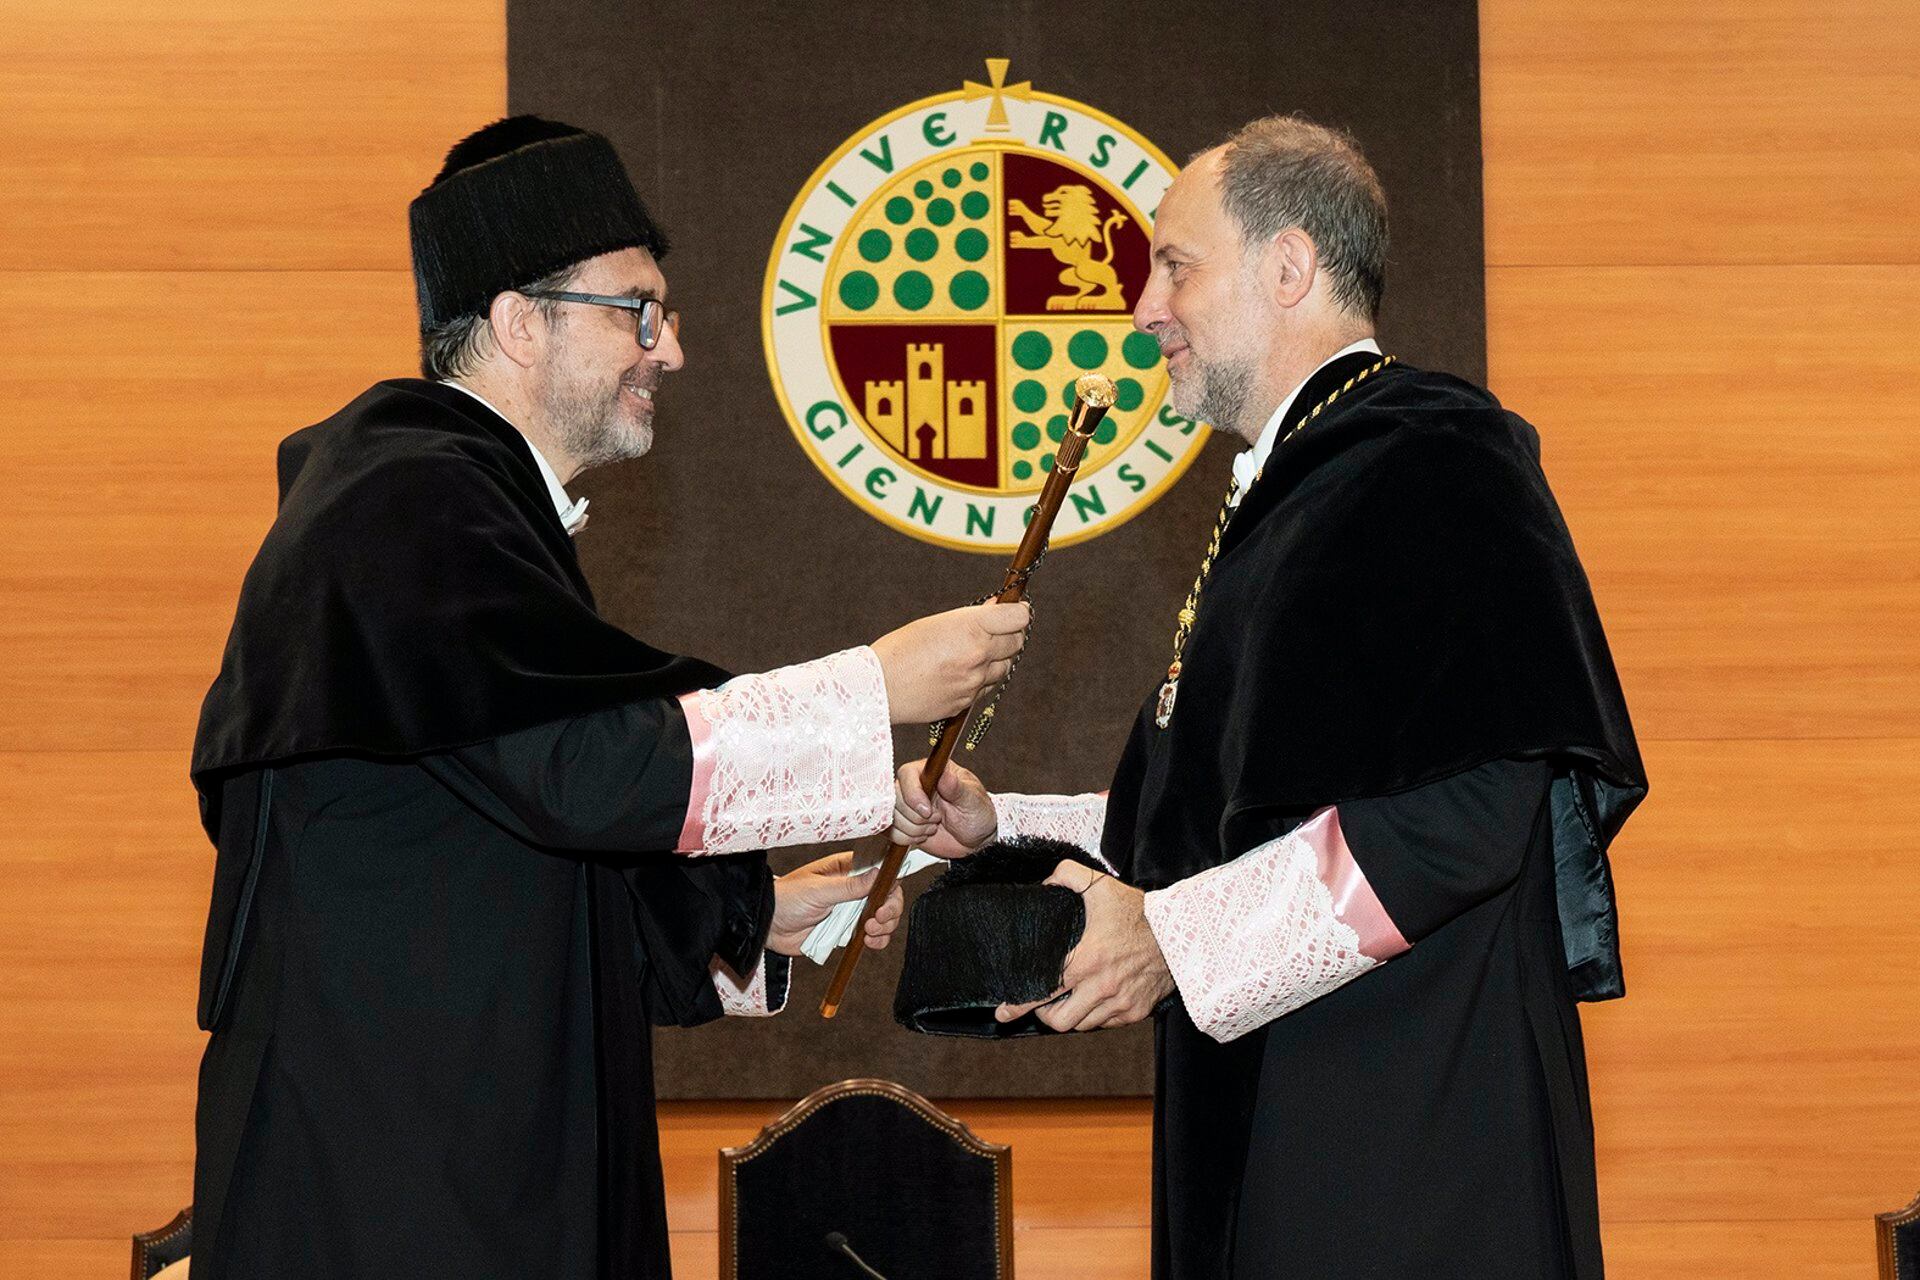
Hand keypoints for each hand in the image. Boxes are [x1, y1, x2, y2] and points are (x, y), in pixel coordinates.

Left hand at [766, 850, 904, 956]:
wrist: (768, 927)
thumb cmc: (787, 898)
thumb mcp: (819, 890)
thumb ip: (850, 885)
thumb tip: (880, 874)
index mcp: (847, 869)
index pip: (881, 871)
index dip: (891, 883)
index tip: (888, 896)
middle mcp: (853, 889)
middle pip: (888, 896)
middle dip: (889, 909)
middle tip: (878, 918)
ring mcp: (851, 911)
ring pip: (884, 917)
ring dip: (884, 926)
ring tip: (869, 931)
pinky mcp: (847, 931)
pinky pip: (872, 935)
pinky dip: (877, 940)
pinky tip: (868, 942)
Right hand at [870, 602, 1028, 724]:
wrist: (879, 687)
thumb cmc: (901, 649)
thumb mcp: (936, 623)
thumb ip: (971, 618)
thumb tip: (997, 608)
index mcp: (971, 628)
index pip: (1018, 618)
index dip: (1019, 612)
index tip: (1016, 610)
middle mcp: (978, 655)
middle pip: (1016, 642)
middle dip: (1011, 634)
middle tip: (999, 629)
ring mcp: (974, 681)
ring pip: (1004, 667)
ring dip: (998, 657)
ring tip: (976, 651)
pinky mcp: (967, 702)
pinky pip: (987, 687)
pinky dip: (983, 677)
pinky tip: (964, 671)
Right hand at [891, 758, 996, 857]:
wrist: (976, 841)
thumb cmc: (977, 815)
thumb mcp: (973, 800)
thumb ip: (958, 788)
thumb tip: (945, 775)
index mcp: (932, 773)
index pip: (907, 774)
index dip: (912, 793)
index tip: (926, 811)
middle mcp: (916, 787)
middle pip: (895, 797)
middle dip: (915, 816)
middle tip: (936, 819)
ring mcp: (908, 806)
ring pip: (892, 816)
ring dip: (913, 828)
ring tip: (932, 827)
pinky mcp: (903, 824)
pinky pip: (890, 831)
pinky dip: (905, 838)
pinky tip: (922, 835)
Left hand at [994, 860, 1173, 1031]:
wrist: (1182, 933)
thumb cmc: (1140, 912)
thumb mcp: (1101, 886)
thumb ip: (1066, 876)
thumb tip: (1044, 884)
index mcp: (1087, 960)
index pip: (1043, 991)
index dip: (1019, 1005)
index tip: (1003, 1012)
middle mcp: (1101, 987)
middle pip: (1058, 1021)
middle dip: (1044, 1016)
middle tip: (1041, 1003)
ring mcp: (1119, 1003)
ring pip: (1081, 1025)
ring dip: (1070, 1015)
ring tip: (1068, 999)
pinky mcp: (1135, 1012)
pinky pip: (1104, 1023)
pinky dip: (1095, 1015)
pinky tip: (1093, 998)